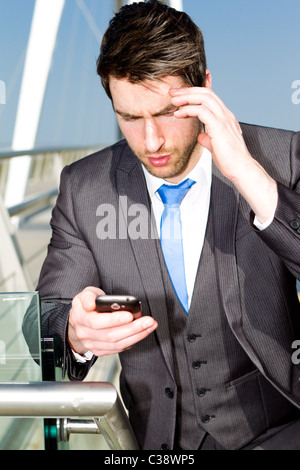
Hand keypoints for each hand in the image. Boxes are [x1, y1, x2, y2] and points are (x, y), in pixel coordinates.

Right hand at [68, 286, 157, 356]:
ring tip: (150, 326)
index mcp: (80, 317)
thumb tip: (91, 304)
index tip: (129, 315)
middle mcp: (84, 334)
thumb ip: (88, 296)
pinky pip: (118, 349)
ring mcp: (91, 344)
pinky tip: (142, 333)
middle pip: (111, 335)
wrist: (80, 320)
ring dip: (136, 335)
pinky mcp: (99, 351)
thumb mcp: (86, 293)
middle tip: (148, 321)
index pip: (96, 322)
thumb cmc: (88, 304)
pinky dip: (132, 341)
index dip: (114, 320)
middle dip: (132, 328)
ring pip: (117, 344)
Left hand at [169, 86, 277, 223]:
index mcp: (225, 117)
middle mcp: (225, 115)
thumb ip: (209, 138)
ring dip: (186, 97)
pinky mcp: (219, 126)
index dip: (196, 91)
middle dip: (188, 90)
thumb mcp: (216, 146)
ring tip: (174, 100)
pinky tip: (179, 114)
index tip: (181, 92)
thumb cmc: (230, 160)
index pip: (211, 97)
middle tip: (173, 92)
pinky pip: (202, 110)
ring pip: (204, 97)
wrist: (240, 169)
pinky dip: (188, 109)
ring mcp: (224, 119)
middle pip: (206, 93)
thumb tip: (202, 136)